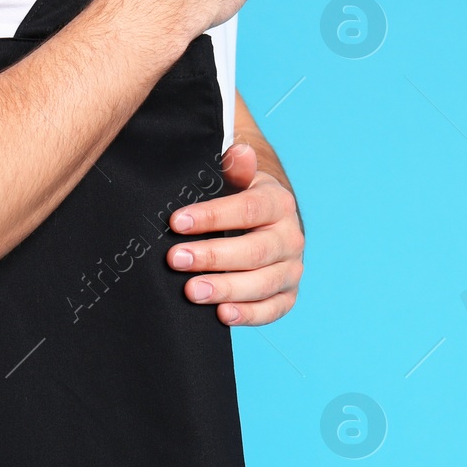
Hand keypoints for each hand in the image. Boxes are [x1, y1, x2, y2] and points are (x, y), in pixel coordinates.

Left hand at [166, 142, 303, 325]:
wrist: (264, 222)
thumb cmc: (239, 198)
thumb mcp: (236, 178)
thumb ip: (235, 167)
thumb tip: (238, 151)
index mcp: (279, 203)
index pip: (249, 209)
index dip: (213, 217)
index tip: (176, 222)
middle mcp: (290, 237)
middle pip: (255, 251)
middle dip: (213, 256)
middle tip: (175, 259)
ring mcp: (291, 268)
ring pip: (264, 283)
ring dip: (227, 288)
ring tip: (191, 291)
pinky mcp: (287, 295)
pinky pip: (273, 309)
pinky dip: (250, 315)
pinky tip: (222, 315)